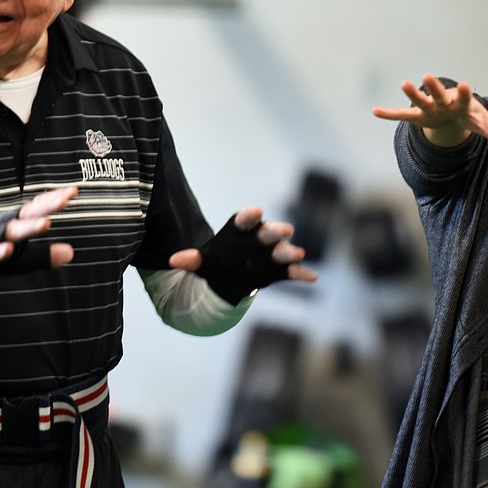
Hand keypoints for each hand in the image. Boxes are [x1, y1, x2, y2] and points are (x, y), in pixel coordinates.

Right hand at [0, 185, 77, 266]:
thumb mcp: (23, 256)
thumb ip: (45, 254)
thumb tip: (70, 253)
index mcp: (16, 222)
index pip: (37, 207)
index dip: (53, 199)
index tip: (73, 190)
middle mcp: (5, 225)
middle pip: (27, 213)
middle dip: (46, 206)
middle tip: (64, 199)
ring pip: (12, 231)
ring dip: (29, 227)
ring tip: (46, 223)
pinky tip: (8, 251)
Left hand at [169, 206, 318, 287]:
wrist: (232, 273)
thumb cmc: (219, 259)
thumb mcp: (204, 261)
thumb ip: (193, 260)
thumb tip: (175, 261)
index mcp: (240, 230)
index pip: (245, 220)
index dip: (250, 216)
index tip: (256, 210)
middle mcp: (260, 237)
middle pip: (268, 232)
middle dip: (276, 231)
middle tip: (286, 230)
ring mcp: (272, 253)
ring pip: (282, 251)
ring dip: (289, 252)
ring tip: (297, 254)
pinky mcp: (280, 269)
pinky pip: (292, 271)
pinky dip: (301, 273)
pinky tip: (312, 277)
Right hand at [372, 74, 487, 148]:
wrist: (455, 112)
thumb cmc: (471, 116)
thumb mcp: (485, 126)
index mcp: (462, 104)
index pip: (466, 99)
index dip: (466, 94)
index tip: (466, 85)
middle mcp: (445, 102)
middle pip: (440, 95)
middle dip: (434, 87)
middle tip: (428, 77)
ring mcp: (430, 108)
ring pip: (420, 101)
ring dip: (412, 94)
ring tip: (403, 84)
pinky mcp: (418, 116)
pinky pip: (402, 116)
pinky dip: (389, 114)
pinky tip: (375, 112)